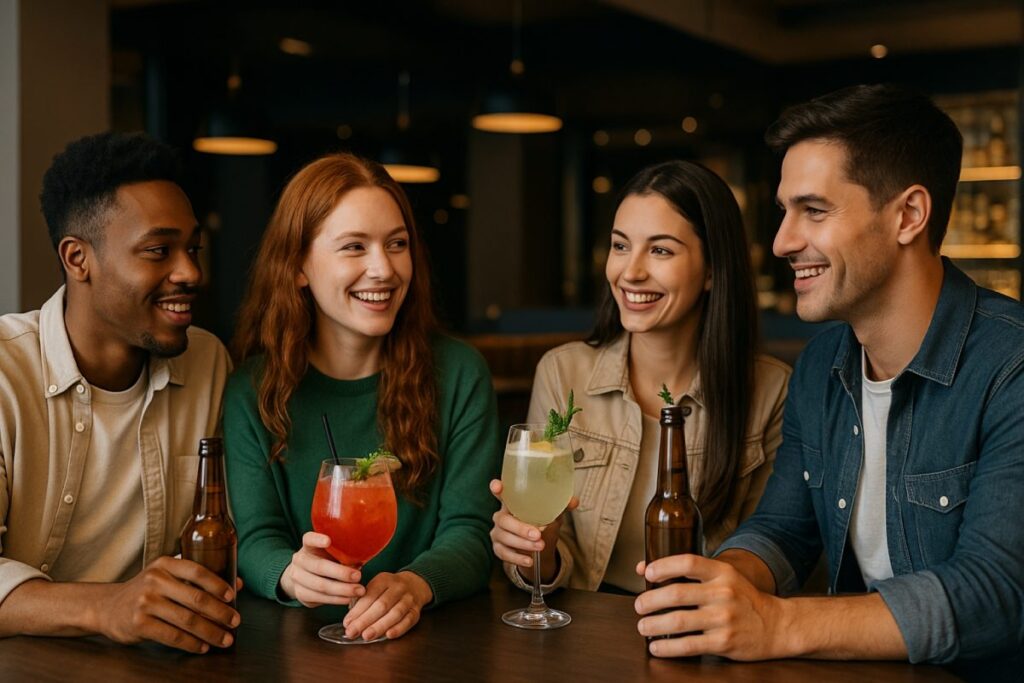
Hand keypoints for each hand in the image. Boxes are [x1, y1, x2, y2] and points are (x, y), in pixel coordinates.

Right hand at [96, 555, 238, 653]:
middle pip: (196, 598)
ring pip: (187, 620)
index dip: (218, 584)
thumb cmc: (145, 591)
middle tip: (235, 621)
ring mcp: (145, 602)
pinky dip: (191, 643)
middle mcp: (154, 580)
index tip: (233, 596)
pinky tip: (203, 647)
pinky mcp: (139, 623)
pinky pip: (172, 636)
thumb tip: (238, 584)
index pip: (197, 571)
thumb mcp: (166, 576)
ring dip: (210, 632)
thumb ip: (196, 578)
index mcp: (165, 564)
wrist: (106, 607)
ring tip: (225, 639)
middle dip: (220, 612)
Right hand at [279, 531, 365, 606]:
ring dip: (342, 590)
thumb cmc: (326, 561)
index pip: (309, 539)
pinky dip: (336, 599)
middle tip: (358, 576)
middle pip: (319, 566)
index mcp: (308, 546)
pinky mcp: (300, 594)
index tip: (328, 541)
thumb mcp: (332, 554)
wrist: (304, 578)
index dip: (318, 539)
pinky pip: (319, 598)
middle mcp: (300, 560)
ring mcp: (297, 577)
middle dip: (341, 573)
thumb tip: (363, 557)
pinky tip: (348, 599)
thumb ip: (343, 553)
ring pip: (320, 585)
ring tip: (358, 591)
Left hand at [342, 571, 432, 640]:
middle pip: (381, 605)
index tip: (347, 623)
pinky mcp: (416, 611)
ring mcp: (409, 599)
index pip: (370, 595)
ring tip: (366, 636)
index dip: (358, 610)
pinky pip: (408, 620)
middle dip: (365, 620)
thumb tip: (349, 621)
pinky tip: (388, 635)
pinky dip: (399, 628)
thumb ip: (363, 600)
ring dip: (380, 626)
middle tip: (352, 632)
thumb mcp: (376, 587)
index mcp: (384, 579)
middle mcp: (398, 588)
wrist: (415, 584)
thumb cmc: (388, 590)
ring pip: (395, 613)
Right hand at [489, 479, 577, 582]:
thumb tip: (574, 501)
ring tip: (540, 546)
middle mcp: (501, 516)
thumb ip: (561, 506)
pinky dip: (517, 558)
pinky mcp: (499, 548)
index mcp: (512, 503)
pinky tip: (529, 560)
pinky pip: (504, 553)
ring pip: (504, 537)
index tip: (497, 486)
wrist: (539, 545)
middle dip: (520, 528)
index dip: (497, 489)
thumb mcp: (552, 513)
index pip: (502, 493)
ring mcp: (498, 533)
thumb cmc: (541, 522)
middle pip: (503, 520)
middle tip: (538, 534)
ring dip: (523, 543)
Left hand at [633, 554, 788, 660]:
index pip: (688, 562)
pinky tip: (657, 647)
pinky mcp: (724, 642)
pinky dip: (668, 648)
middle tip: (639, 606)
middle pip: (677, 594)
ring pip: (678, 622)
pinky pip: (689, 645)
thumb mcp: (722, 577)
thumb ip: (687, 571)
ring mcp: (724, 619)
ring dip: (654, 625)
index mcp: (722, 572)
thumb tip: (643, 568)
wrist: (776, 626)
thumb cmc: (742, 599)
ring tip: (643, 626)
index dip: (663, 566)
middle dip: (650, 601)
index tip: (648, 574)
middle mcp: (723, 593)